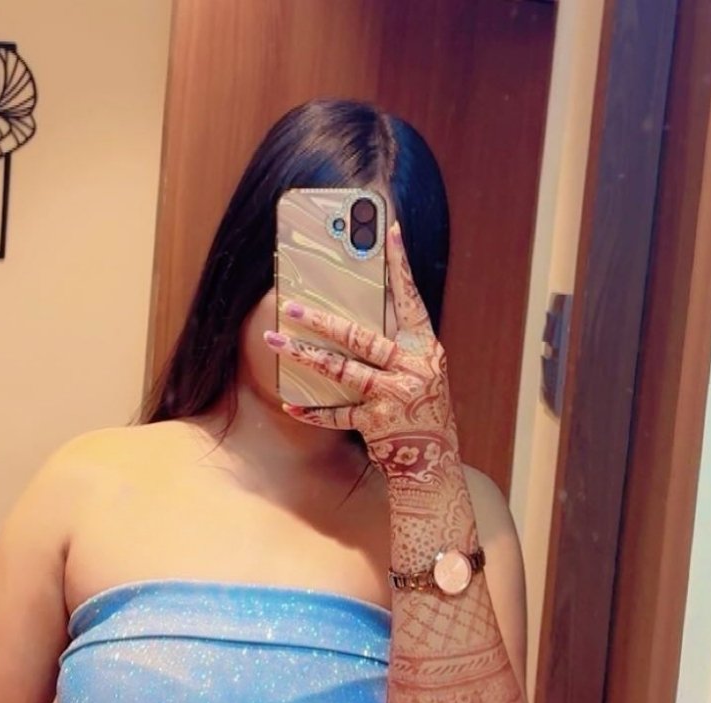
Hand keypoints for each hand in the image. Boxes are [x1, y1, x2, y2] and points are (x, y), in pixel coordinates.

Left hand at [264, 220, 460, 488]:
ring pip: (342, 369)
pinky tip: (290, 403)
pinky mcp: (378, 422)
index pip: (410, 299)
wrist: (434, 463)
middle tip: (289, 305)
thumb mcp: (421, 373)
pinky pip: (337, 414)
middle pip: (361, 335)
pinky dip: (313, 410)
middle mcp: (412, 367)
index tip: (387, 231)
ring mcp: (395, 395)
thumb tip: (356, 318)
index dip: (399, 265)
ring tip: (276, 340)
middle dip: (321, 319)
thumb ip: (397, 347)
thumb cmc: (422, 413)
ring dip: (305, 354)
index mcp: (424, 348)